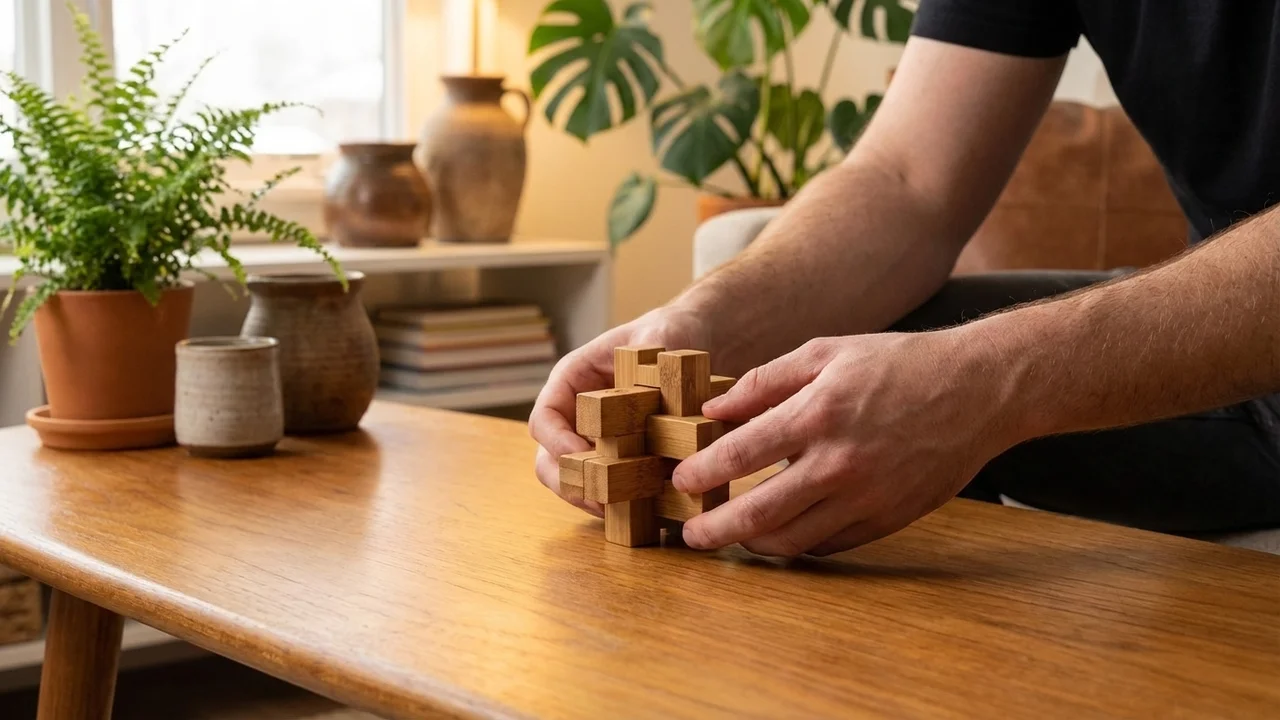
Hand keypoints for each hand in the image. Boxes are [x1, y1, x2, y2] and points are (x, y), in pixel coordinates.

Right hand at [530, 306, 709, 515]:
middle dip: (570, 484)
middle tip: (600, 500)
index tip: (583, 458)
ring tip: (624, 510)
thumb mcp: (660, 337)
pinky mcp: (623, 460)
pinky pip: (610, 489)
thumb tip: (660, 388)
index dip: (557, 444)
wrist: (693, 342)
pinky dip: (621, 503)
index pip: (544, 420)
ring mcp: (596, 441)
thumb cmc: (667, 332)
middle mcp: (577, 416)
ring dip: (594, 500)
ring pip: (576, 482)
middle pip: (549, 462)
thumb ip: (655, 358)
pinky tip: (645, 510)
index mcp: (571, 382)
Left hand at [673, 330, 1019, 555]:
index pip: (742, 454)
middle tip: (690, 535)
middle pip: (760, 513)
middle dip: (715, 529)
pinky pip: (830, 545)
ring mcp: (867, 497)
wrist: (979, 390)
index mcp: (820, 413)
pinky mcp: (889, 519)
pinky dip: (798, 545)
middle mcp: (841, 462)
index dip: (702, 473)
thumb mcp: (826, 352)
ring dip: (752, 544)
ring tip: (731, 538)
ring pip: (793, 540)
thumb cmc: (899, 364)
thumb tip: (713, 411)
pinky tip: (781, 534)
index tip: (680, 480)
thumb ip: (765, 382)